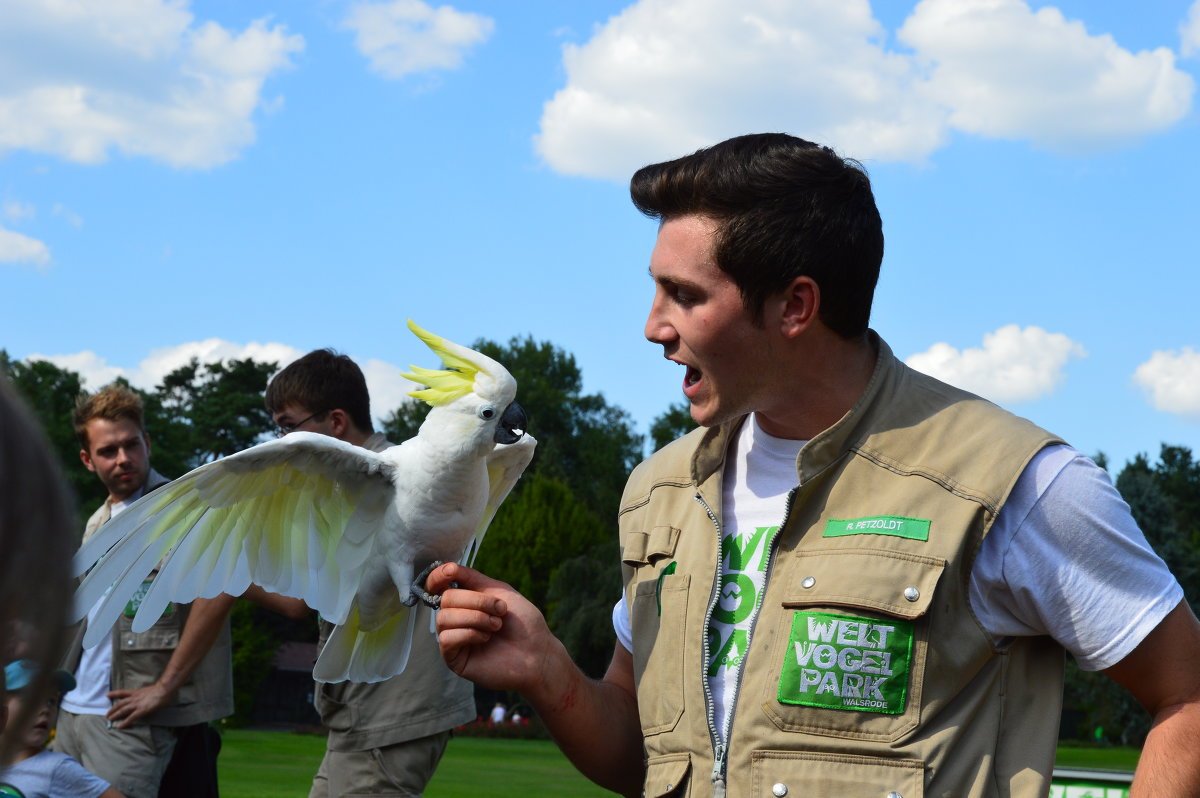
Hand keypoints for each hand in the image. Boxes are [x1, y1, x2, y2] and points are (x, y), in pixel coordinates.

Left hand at [105, 683, 174, 727]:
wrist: (164, 690)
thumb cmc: (160, 689)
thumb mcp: (149, 690)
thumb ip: (144, 694)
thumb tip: (145, 697)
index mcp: (136, 692)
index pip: (122, 692)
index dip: (114, 693)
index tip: (107, 695)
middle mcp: (134, 698)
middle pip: (120, 703)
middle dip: (113, 709)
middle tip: (107, 714)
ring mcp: (137, 704)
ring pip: (122, 710)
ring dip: (115, 715)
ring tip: (110, 719)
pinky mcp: (141, 711)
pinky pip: (131, 718)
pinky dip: (125, 722)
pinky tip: (120, 726)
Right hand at [429, 562, 557, 693]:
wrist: (537, 653)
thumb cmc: (523, 623)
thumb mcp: (499, 591)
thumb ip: (472, 578)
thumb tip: (449, 565)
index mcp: (465, 601)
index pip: (438, 585)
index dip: (438, 576)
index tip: (451, 571)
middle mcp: (456, 618)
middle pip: (445, 598)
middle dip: (476, 601)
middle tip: (499, 611)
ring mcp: (454, 638)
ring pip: (444, 618)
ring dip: (475, 618)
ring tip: (496, 626)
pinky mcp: (454, 659)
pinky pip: (446, 639)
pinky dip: (469, 634)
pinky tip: (485, 639)